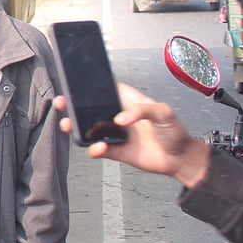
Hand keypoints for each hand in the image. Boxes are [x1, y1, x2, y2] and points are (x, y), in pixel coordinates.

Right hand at [55, 82, 210, 187]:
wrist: (181, 159)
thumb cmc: (175, 131)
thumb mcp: (164, 112)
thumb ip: (143, 111)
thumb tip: (120, 119)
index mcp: (126, 100)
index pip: (103, 89)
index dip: (88, 86)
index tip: (74, 83)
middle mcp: (116, 115)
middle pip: (88, 107)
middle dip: (71, 104)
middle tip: (61, 102)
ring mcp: (113, 133)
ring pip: (87, 128)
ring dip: (74, 126)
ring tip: (68, 125)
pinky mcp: (114, 150)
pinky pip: (97, 149)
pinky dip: (93, 149)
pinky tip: (98, 147)